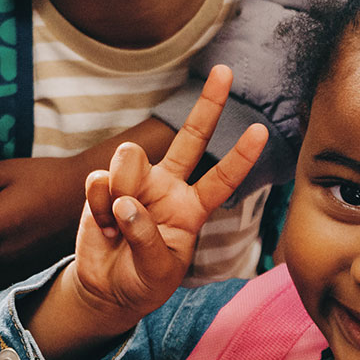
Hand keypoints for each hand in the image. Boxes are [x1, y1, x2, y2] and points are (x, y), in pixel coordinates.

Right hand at [67, 66, 266, 323]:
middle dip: (208, 104)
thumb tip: (125, 200)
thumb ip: (146, 236)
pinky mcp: (103, 187)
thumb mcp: (157, 271)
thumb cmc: (142, 281)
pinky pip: (98, 182)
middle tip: (225, 71)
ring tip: (116, 222)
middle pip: (190, 138)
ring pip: (130, 160)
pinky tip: (102, 225)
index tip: (262, 130)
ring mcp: (134, 184)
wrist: (105, 288)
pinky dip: (97, 207)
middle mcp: (167, 187)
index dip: (240, 156)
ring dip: (121, 190)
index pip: (222, 178)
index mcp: (192, 208)